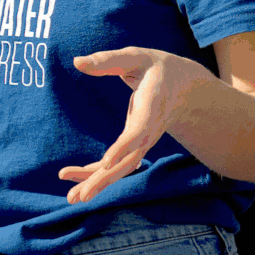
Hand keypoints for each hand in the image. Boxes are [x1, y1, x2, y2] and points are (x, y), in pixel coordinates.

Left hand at [60, 47, 205, 203]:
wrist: (185, 87)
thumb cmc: (156, 67)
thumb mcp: (136, 56)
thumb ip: (108, 60)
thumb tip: (77, 62)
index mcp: (152, 106)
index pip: (139, 131)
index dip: (123, 147)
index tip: (106, 162)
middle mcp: (149, 131)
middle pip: (129, 161)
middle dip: (105, 179)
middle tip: (81, 196)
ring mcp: (143, 142)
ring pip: (121, 168)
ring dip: (96, 183)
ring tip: (72, 198)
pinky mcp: (134, 145)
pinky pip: (115, 163)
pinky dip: (94, 171)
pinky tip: (70, 177)